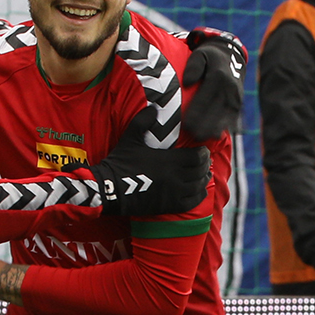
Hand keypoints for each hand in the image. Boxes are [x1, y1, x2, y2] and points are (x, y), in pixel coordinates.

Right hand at [89, 108, 212, 217]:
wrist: (110, 189)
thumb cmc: (120, 163)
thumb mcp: (130, 138)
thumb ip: (143, 121)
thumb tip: (153, 108)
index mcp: (168, 160)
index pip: (196, 157)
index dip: (203, 153)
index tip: (202, 150)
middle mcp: (174, 177)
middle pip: (200, 171)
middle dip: (204, 165)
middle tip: (204, 162)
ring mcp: (173, 193)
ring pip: (198, 186)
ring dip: (203, 180)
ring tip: (204, 175)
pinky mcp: (169, 206)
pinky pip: (191, 202)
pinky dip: (199, 196)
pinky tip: (199, 191)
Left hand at [180, 29, 246, 138]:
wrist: (232, 56)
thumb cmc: (209, 57)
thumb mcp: (200, 54)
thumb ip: (193, 66)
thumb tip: (187, 82)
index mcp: (218, 76)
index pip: (205, 98)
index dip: (195, 113)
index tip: (185, 124)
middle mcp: (230, 88)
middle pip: (215, 110)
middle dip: (203, 125)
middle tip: (191, 135)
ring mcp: (236, 97)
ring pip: (225, 117)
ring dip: (213, 129)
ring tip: (201, 138)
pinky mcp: (240, 103)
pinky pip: (233, 118)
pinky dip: (225, 128)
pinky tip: (215, 136)